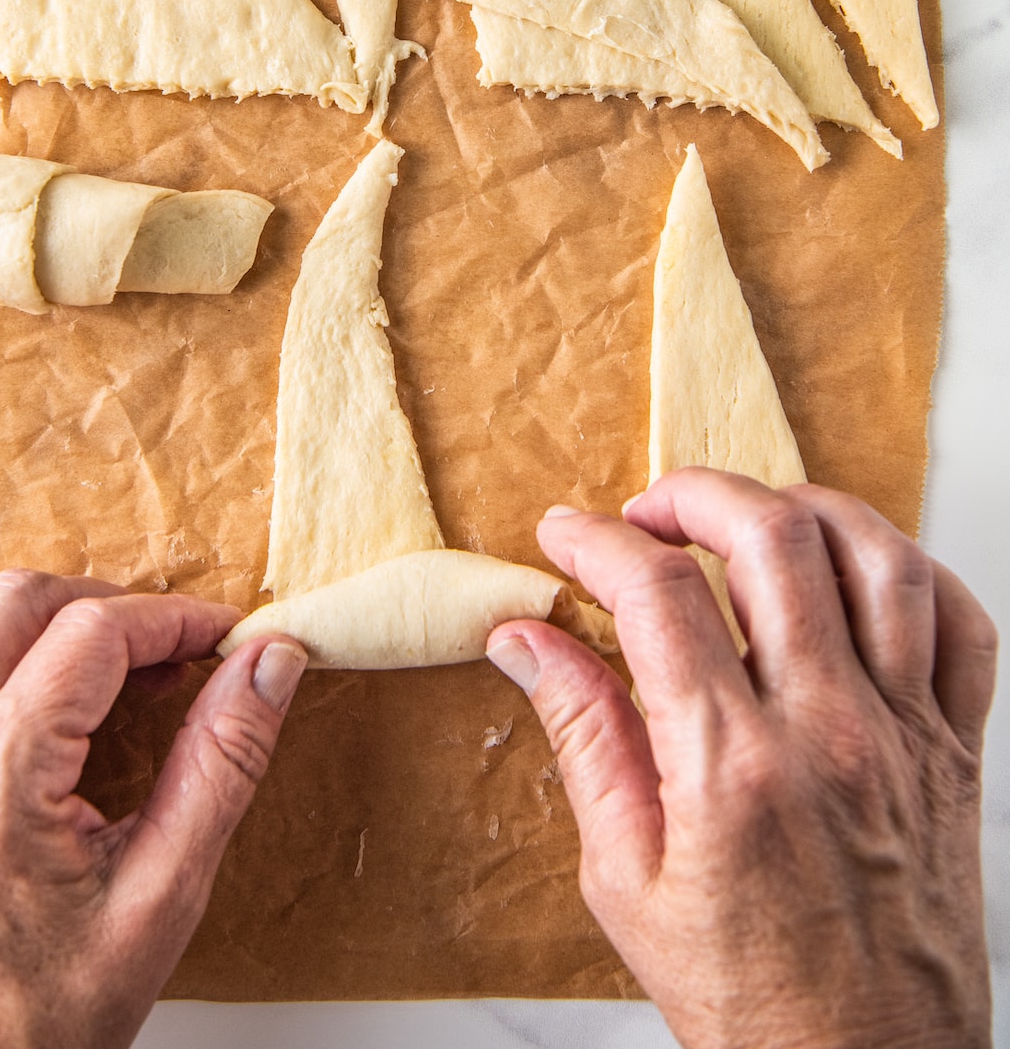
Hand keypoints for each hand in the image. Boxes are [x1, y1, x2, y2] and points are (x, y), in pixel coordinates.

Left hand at [0, 571, 306, 1048]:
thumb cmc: (42, 1023)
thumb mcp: (161, 899)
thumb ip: (221, 764)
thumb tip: (267, 664)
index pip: (92, 633)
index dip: (169, 619)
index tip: (214, 637)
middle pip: (16, 602)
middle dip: (104, 608)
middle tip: (160, 656)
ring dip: (23, 620)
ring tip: (83, 668)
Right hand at [487, 470, 995, 1048]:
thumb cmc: (747, 995)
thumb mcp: (626, 880)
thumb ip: (582, 737)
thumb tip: (526, 640)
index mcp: (730, 769)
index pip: (658, 594)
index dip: (597, 542)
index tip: (568, 536)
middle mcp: (829, 732)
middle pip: (772, 538)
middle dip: (694, 494)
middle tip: (651, 513)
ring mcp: (904, 734)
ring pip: (877, 556)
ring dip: (802, 507)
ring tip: (749, 520)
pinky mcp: (956, 750)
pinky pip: (962, 621)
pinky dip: (912, 569)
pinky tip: (855, 573)